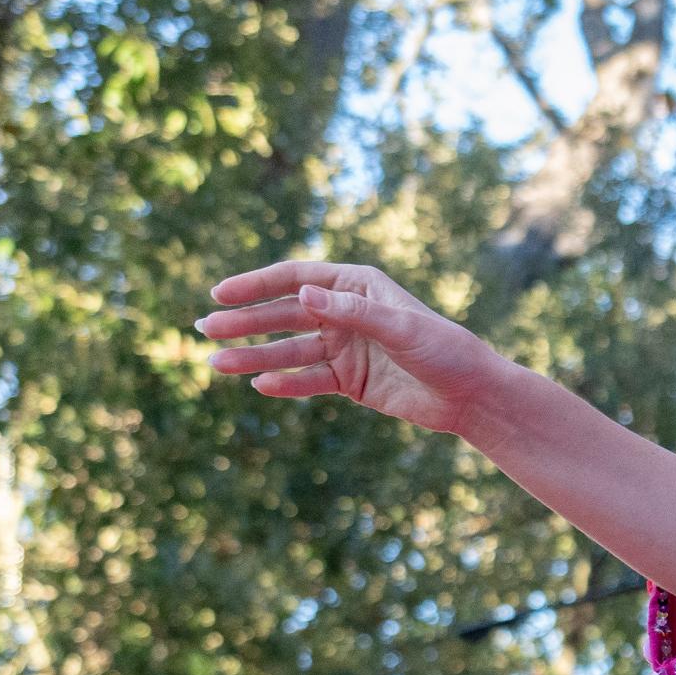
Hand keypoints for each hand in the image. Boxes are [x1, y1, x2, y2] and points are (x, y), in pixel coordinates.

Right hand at [199, 262, 515, 443]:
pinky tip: (259, 385)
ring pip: (290, 349)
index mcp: (357, 286)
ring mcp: (346, 347)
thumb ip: (351, 312)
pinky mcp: (350, 380)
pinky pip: (309, 379)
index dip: (256, 284)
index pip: (296, 279)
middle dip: (244, 322)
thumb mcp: (400, 327)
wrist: (471, 395)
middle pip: (284, 315)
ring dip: (254, 356)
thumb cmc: (444, 350)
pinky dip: (286, 382)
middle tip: (205, 330)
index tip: (220, 293)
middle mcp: (346, 312)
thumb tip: (302, 294)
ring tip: (216, 365)